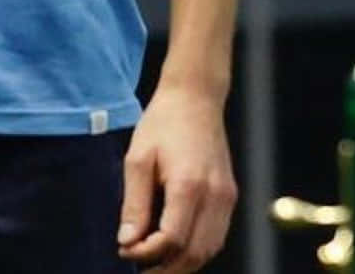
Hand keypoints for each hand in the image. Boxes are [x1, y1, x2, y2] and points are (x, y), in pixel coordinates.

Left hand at [118, 84, 238, 272]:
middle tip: (138, 265)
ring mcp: (227, 195)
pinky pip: (217, 235)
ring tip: (155, 261)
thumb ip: (134, 204)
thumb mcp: (138, 159)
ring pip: (209, 249)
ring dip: (182, 263)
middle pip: (194, 253)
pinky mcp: (230, 193)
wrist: (197, 97)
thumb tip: (127, 242)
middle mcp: (215, 193)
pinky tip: (176, 246)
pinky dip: (197, 249)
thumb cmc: (164, 123)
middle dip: (164, 268)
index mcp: (189, 184)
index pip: (171, 240)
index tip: (124, 250)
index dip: (145, 255)